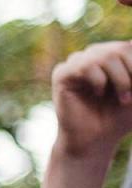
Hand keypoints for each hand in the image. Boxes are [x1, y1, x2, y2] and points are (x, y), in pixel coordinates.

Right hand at [50, 41, 131, 162]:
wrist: (96, 140)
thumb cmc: (119, 118)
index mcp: (111, 56)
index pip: (128, 46)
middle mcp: (93, 55)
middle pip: (119, 49)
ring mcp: (76, 63)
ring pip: (103, 55)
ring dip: (120, 79)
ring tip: (122, 99)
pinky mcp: (62, 74)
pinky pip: (84, 66)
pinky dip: (98, 81)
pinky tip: (98, 94)